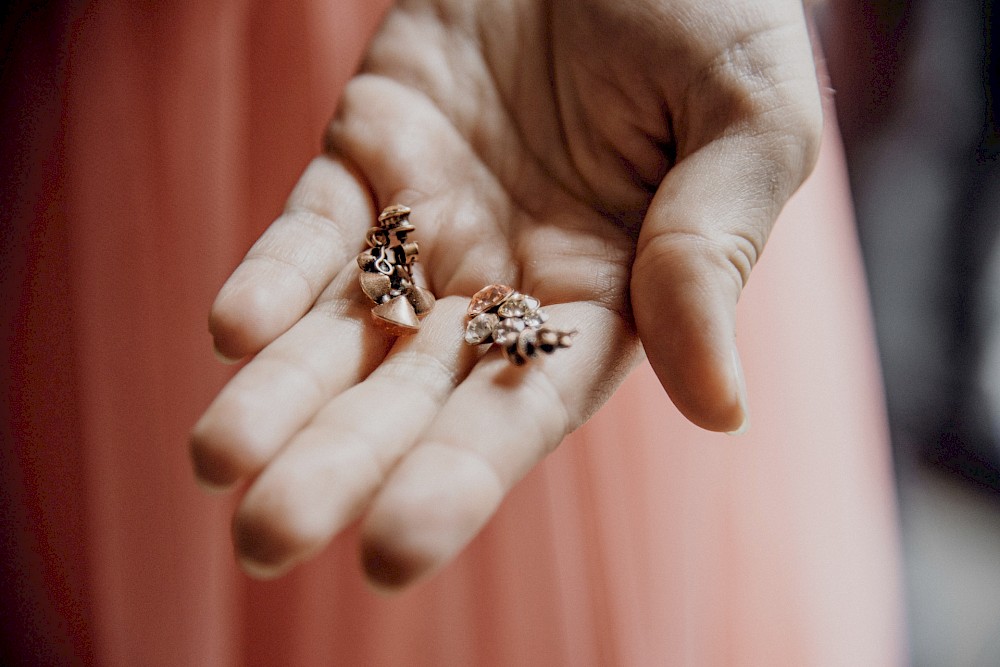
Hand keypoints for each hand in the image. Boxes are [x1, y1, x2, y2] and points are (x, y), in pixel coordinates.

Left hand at [191, 0, 821, 587]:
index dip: (462, 477)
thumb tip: (722, 407)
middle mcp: (511, 282)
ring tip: (214, 463)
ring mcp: (434, 223)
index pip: (527, 407)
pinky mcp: (372, 155)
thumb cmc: (708, 9)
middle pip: (417, 392)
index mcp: (607, 297)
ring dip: (280, 394)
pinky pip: (315, 227)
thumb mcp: (747, 117)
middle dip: (344, 463)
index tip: (392, 548)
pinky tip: (231, 329)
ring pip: (348, 326)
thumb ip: (716, 249)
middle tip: (265, 541)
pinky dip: (274, 276)